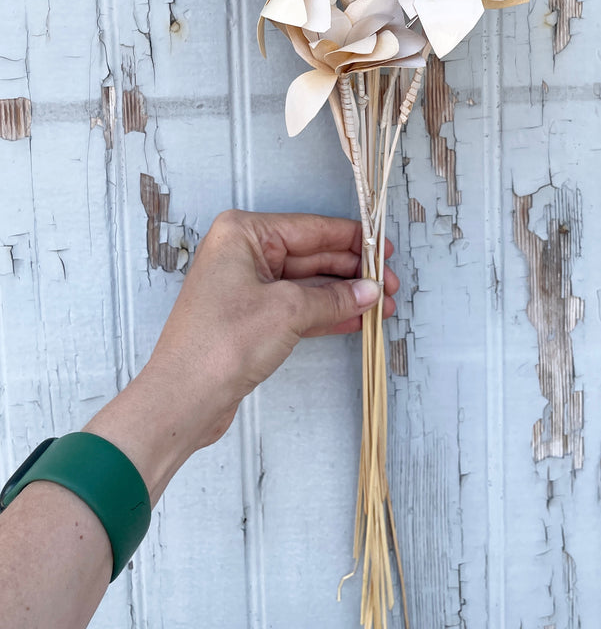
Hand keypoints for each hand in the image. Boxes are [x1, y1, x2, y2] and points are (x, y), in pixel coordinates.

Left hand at [84, 209, 397, 502]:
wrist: (183, 400)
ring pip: (308, 284)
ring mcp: (246, 288)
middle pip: (311, 255)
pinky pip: (298, 308)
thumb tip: (369, 291)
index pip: (311, 229)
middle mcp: (243, 254)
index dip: (352, 239)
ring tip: (382, 306)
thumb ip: (333, 298)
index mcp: (243, 234)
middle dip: (352, 272)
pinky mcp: (251, 319)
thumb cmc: (221, 344)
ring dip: (344, 296)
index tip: (384, 249)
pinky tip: (356, 319)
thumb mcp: (287, 311)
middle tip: (389, 286)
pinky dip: (326, 313)